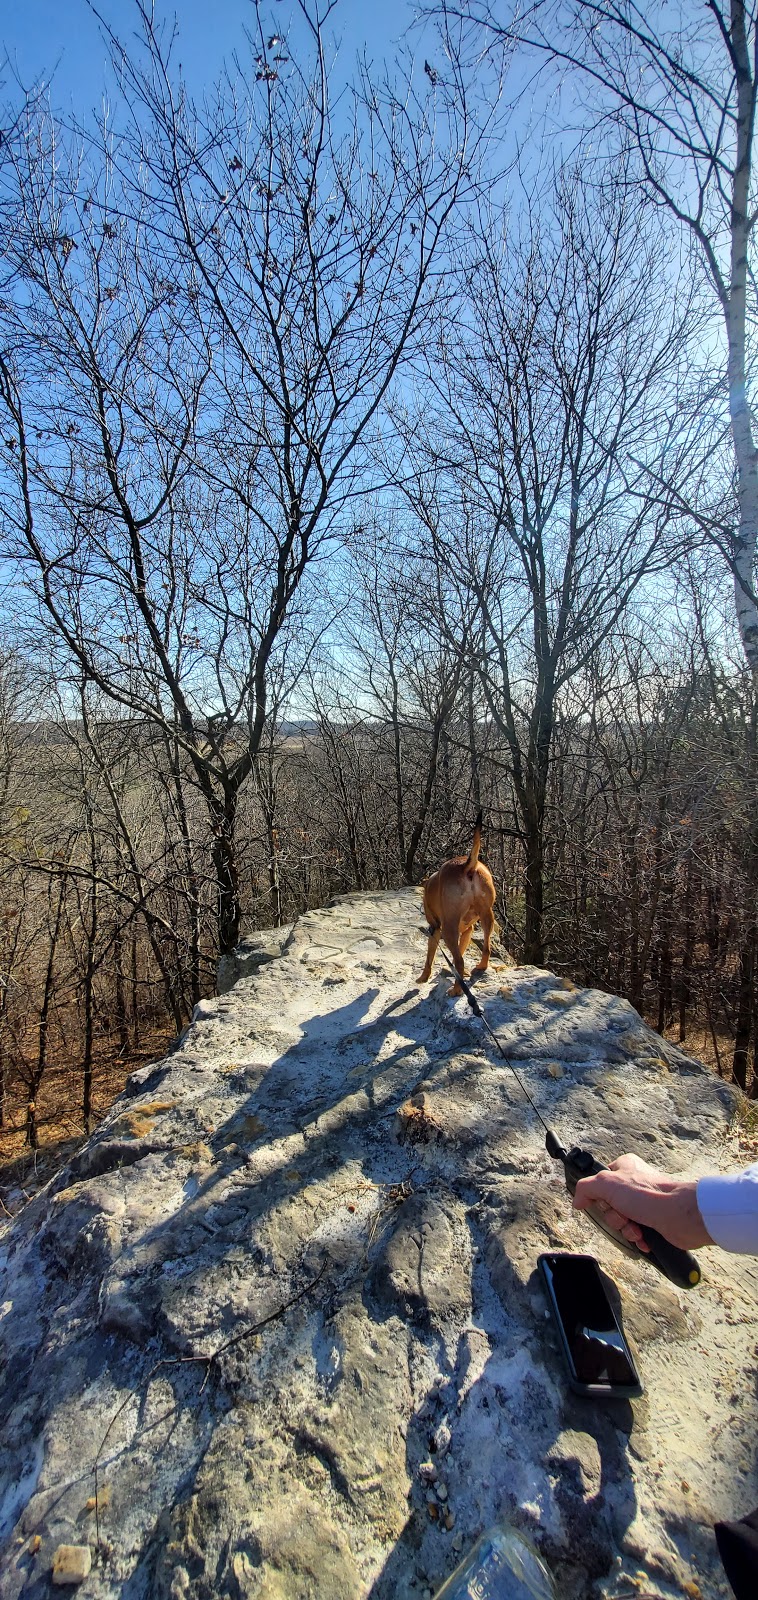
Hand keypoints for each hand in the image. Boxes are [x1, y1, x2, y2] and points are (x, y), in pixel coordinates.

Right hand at [572, 1152, 713, 1250]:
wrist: (679, 1216)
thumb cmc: (649, 1195)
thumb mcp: (607, 1183)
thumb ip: (586, 1188)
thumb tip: (578, 1201)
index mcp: (625, 1168)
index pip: (599, 1184)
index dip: (599, 1198)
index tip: (604, 1203)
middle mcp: (635, 1183)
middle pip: (609, 1206)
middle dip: (615, 1218)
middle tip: (624, 1216)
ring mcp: (645, 1203)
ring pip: (622, 1222)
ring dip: (626, 1230)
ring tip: (637, 1229)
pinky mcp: (654, 1221)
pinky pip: (637, 1233)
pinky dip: (638, 1238)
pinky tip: (644, 1237)